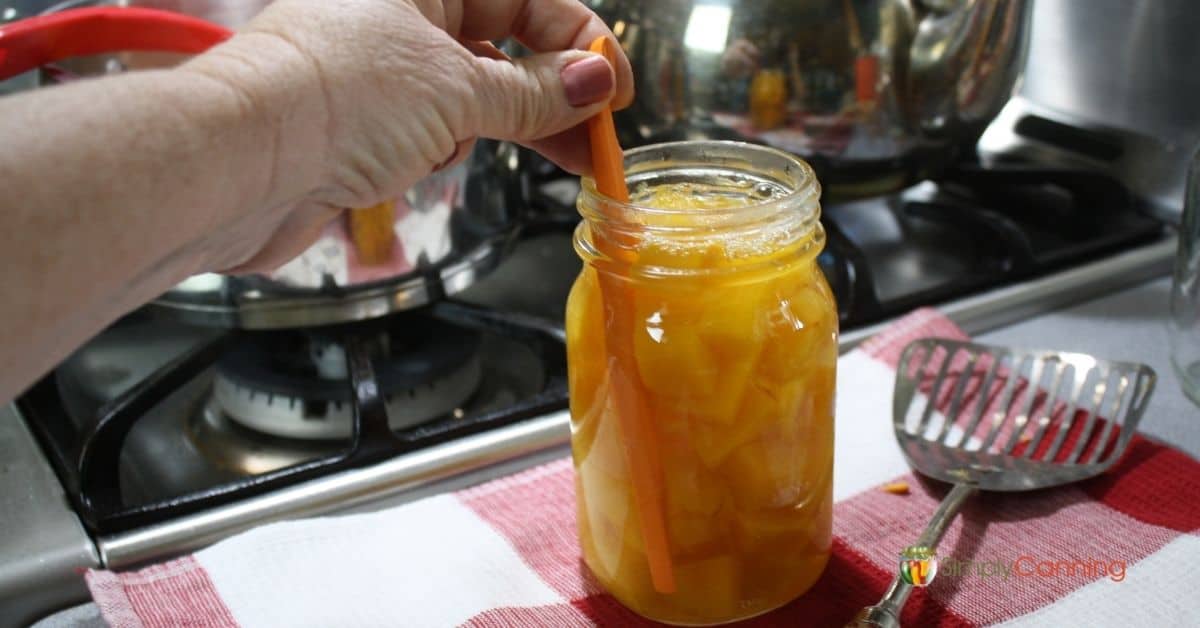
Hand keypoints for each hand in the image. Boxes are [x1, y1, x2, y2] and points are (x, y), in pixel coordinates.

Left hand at [182, 0, 633, 271]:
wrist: (240, 165)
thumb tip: (594, 80)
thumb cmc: (330, 99)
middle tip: (597, 139)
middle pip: (504, 46)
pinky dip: (453, 145)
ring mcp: (381, 70)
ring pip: (474, 92)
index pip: (526, 0)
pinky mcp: (365, 122)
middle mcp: (400, 16)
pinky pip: (436, 127)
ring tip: (546, 156)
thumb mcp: (457, 90)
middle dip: (555, 93)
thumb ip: (533, 92)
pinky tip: (442, 161)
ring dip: (508, 123)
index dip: (579, 43)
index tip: (613, 92)